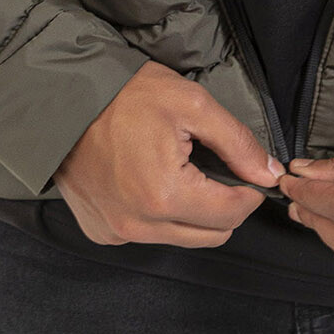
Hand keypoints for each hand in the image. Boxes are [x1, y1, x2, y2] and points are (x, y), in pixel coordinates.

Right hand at [54, 60, 285, 247]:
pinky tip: (149, 181)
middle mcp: (140, 225)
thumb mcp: (192, 103)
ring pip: (180, 238)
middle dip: (224, 205)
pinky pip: (147, 235)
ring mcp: (117, 233)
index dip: (249, 192)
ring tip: (181, 170)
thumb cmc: (126, 95)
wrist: (64, 99)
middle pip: (210, 234)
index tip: (248, 172)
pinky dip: (158, 215)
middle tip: (215, 169)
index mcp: (166, 195)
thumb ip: (237, 142)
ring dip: (192, 212)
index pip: (232, 214)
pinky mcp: (101, 231)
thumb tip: (268, 173)